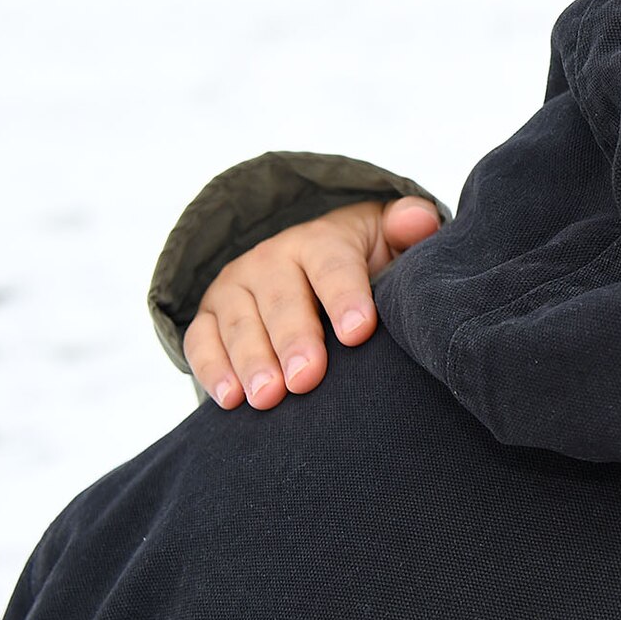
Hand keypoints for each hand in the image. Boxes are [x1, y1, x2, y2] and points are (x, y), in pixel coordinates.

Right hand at [186, 197, 440, 409]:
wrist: (311, 262)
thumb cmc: (362, 261)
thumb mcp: (389, 240)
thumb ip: (408, 228)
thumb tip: (419, 219)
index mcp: (320, 241)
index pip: (332, 267)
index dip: (345, 297)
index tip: (359, 333)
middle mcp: (271, 259)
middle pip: (282, 301)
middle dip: (294, 340)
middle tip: (307, 379)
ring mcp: (235, 287)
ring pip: (239, 323)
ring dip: (252, 361)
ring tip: (267, 397)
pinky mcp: (208, 316)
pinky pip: (201, 341)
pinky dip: (212, 370)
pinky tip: (229, 400)